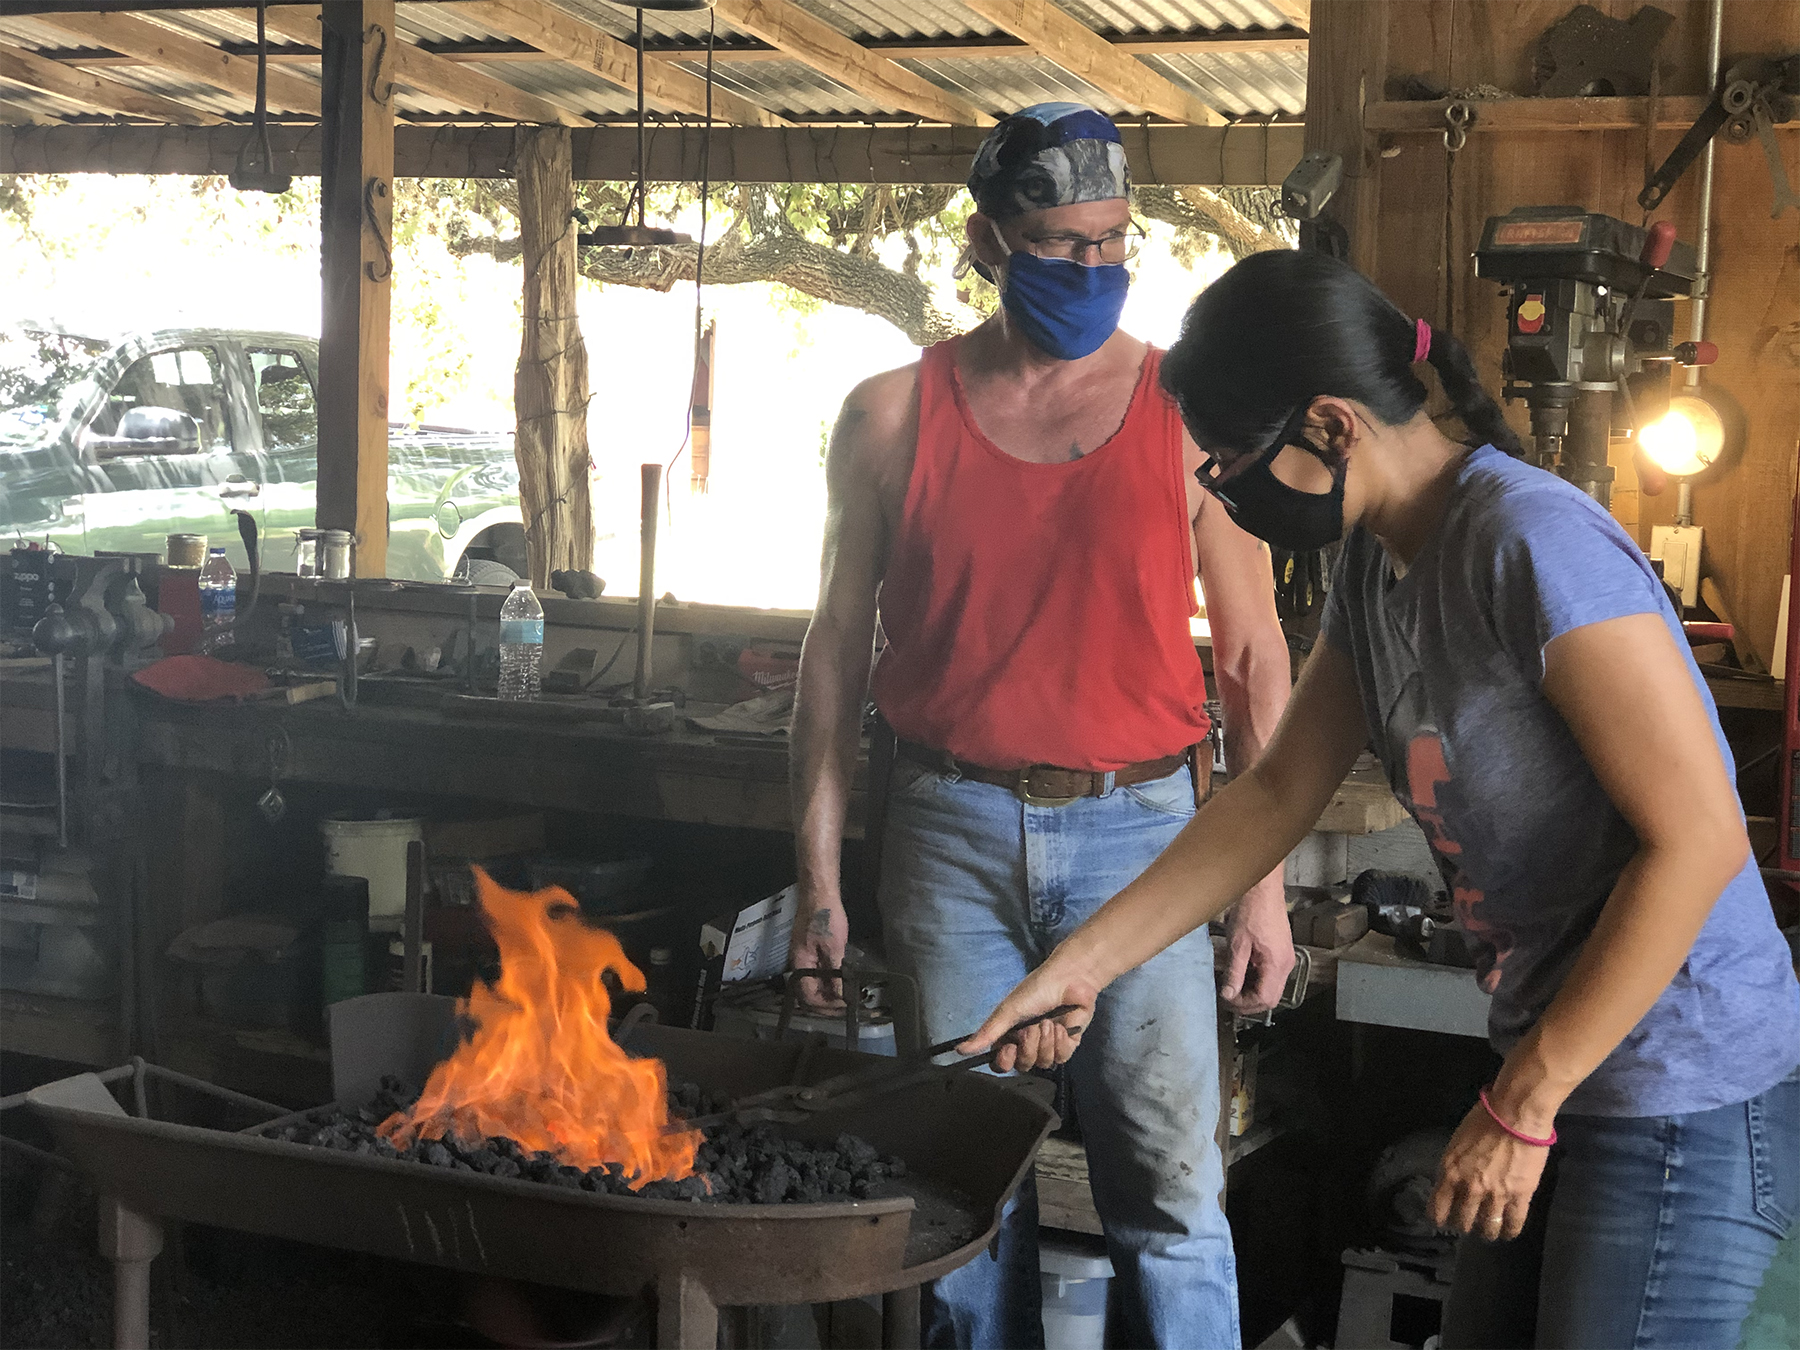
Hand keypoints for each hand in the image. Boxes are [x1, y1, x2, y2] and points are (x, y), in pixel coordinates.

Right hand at [788, 891, 846, 1009]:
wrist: (819, 892)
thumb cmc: (826, 916)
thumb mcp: (835, 946)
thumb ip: (836, 973)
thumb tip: (841, 996)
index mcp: (800, 964)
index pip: (808, 996)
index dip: (825, 1006)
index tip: (843, 1007)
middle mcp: (798, 963)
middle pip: (808, 993)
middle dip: (826, 1003)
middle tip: (846, 1005)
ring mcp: (803, 957)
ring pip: (812, 984)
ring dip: (827, 992)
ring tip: (846, 996)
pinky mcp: (810, 951)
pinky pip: (815, 973)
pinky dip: (827, 980)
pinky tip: (840, 980)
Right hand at [956, 951, 1101, 1071]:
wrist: (1069, 980)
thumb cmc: (1034, 991)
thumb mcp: (1007, 1011)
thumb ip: (987, 1033)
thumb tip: (959, 1051)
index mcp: (1010, 1037)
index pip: (1002, 1064)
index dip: (1005, 1062)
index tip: (1009, 1049)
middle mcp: (1027, 1045)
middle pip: (1023, 1065)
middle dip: (1028, 1048)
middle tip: (1032, 1028)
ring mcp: (1048, 1046)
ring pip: (1043, 1063)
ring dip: (1045, 1042)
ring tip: (1049, 1022)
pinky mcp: (1068, 1045)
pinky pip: (1061, 1058)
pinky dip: (1060, 1042)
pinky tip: (1062, 1026)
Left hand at [1219, 882, 1293, 1015]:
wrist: (1262, 888)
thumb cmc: (1251, 910)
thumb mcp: (1237, 944)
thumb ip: (1234, 972)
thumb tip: (1228, 994)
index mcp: (1277, 964)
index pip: (1264, 999)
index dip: (1244, 1004)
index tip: (1227, 999)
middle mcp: (1286, 964)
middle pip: (1271, 998)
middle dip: (1249, 1002)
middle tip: (1228, 997)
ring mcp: (1286, 958)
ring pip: (1272, 988)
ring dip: (1253, 991)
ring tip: (1232, 985)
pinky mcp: (1281, 951)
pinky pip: (1272, 975)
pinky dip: (1257, 979)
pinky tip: (1242, 972)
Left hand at [1429, 1101, 1552, 1241]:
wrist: (1515, 1114)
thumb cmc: (1484, 1119)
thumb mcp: (1456, 1142)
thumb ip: (1454, 1165)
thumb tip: (1453, 1180)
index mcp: (1449, 1172)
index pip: (1437, 1208)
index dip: (1439, 1218)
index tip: (1443, 1221)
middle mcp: (1469, 1188)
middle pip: (1463, 1221)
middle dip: (1464, 1225)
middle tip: (1468, 1224)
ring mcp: (1496, 1194)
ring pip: (1488, 1226)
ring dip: (1486, 1232)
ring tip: (1488, 1232)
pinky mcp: (1520, 1196)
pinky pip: (1513, 1223)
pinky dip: (1509, 1231)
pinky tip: (1508, 1232)